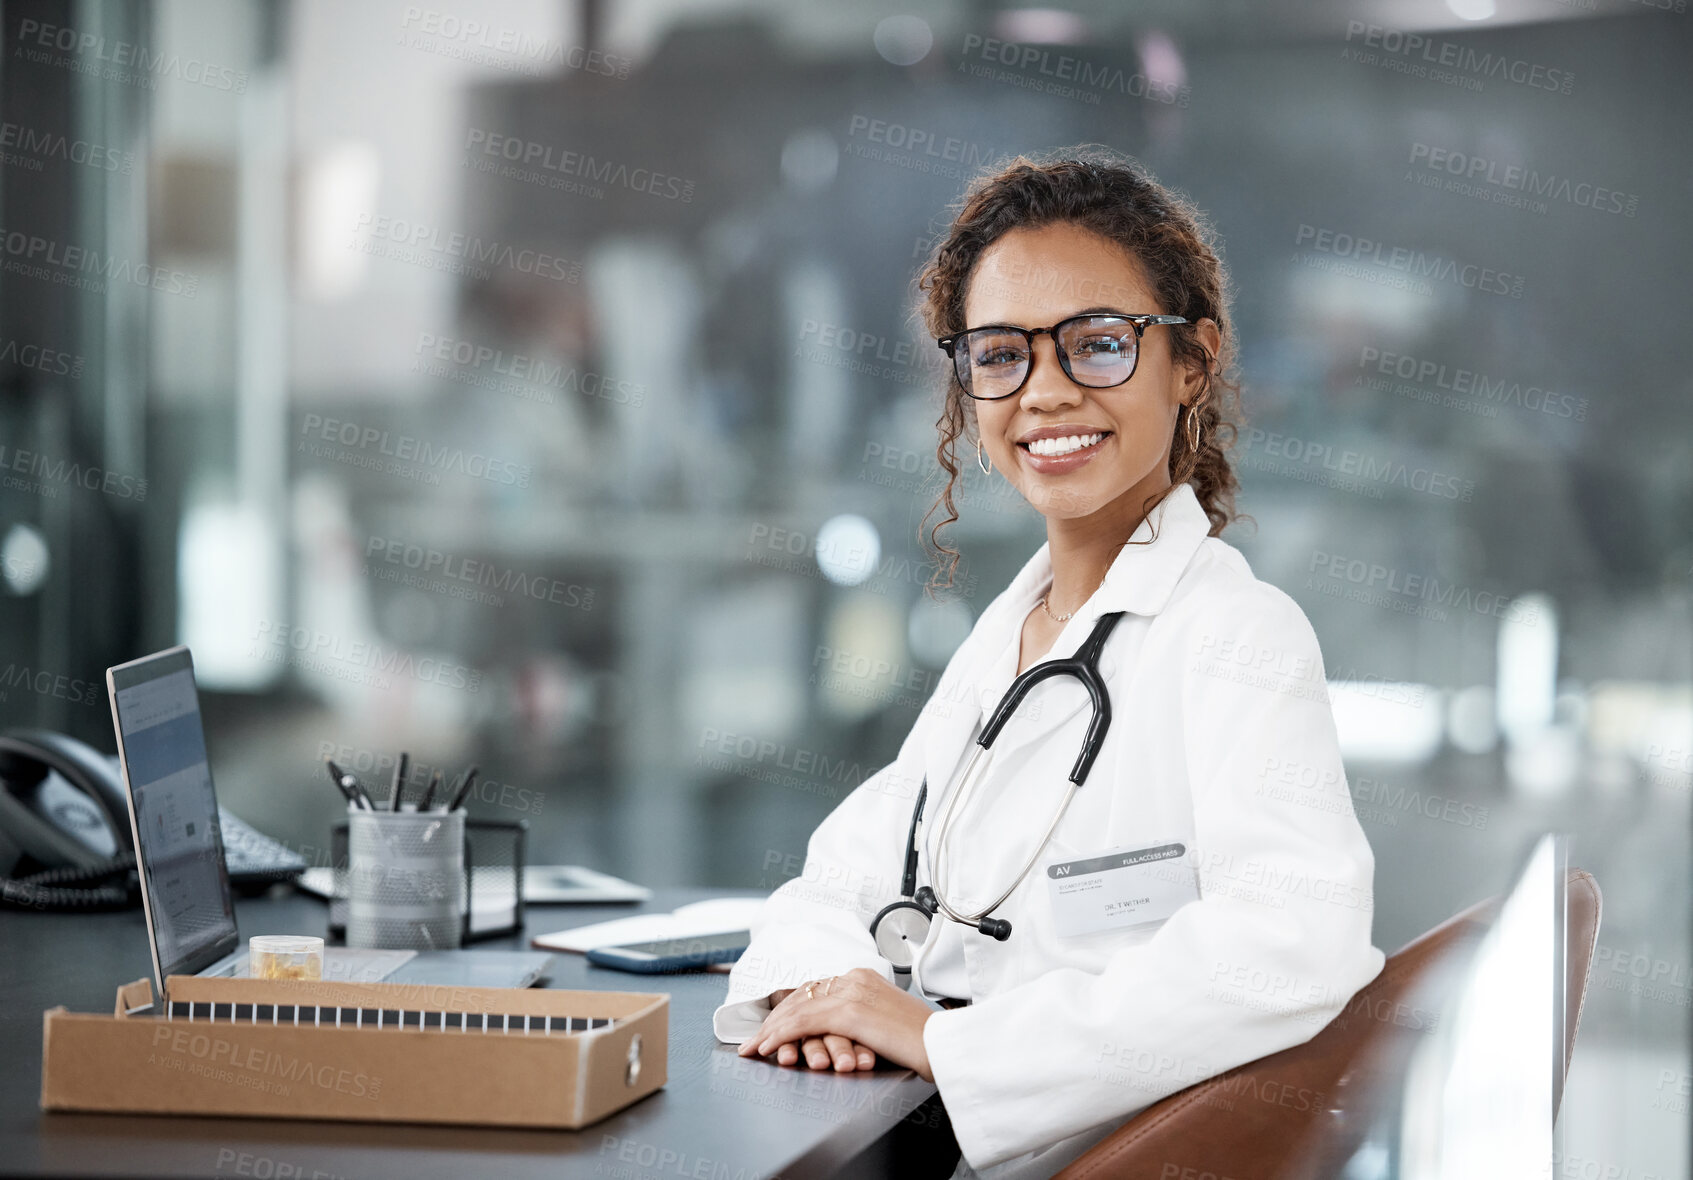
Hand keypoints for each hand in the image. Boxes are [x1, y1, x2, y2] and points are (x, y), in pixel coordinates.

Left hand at [737, 968, 936, 1081]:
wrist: (944, 1046)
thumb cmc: (923, 1042)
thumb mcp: (887, 1022)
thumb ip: (863, 1019)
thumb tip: (842, 1034)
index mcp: (864, 977)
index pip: (816, 988)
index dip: (791, 1007)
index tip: (775, 1024)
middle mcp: (854, 978)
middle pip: (802, 995)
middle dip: (775, 1018)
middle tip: (756, 1037)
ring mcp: (850, 993)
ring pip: (797, 1008)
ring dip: (770, 1029)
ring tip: (754, 1047)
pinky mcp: (848, 1012)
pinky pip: (802, 1022)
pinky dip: (779, 1035)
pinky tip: (766, 1048)